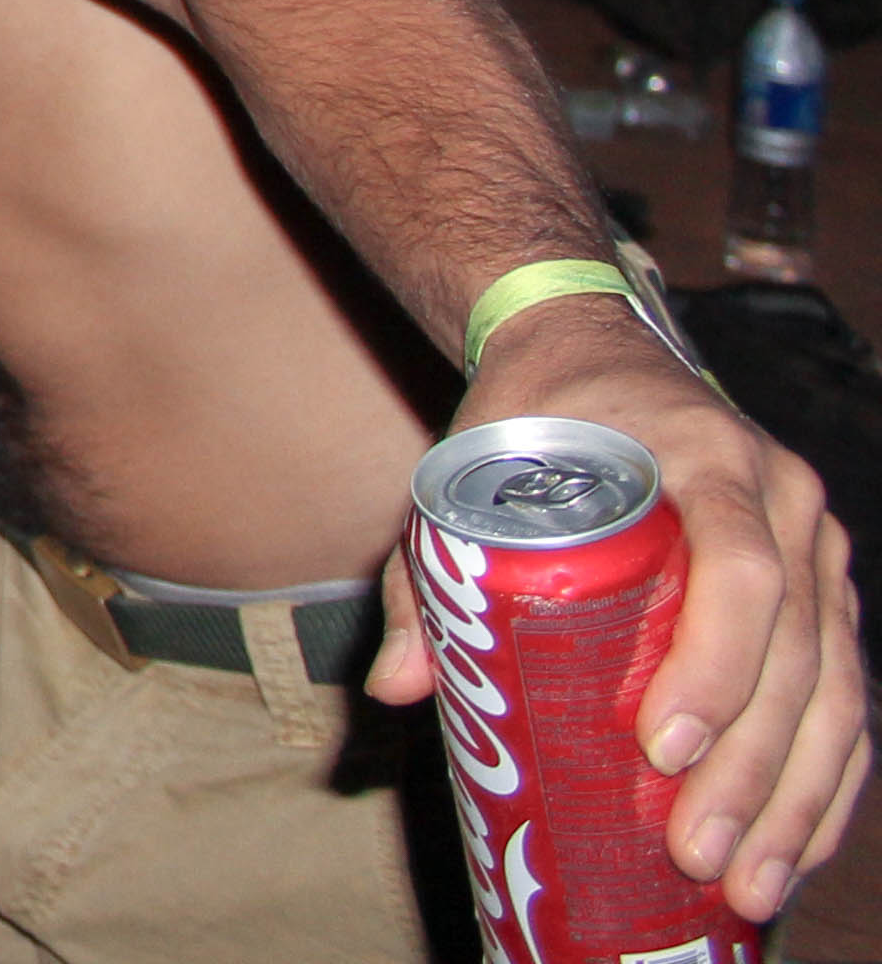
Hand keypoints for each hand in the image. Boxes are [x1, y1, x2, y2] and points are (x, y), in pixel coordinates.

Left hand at [370, 304, 867, 920]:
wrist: (590, 349)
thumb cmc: (528, 421)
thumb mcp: (466, 473)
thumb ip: (426, 576)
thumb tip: (396, 687)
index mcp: (704, 457)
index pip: (740, 568)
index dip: (716, 664)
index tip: (665, 746)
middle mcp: (782, 499)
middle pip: (796, 651)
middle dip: (753, 770)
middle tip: (698, 851)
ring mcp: (815, 546)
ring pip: (836, 689)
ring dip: (798, 799)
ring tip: (747, 883)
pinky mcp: (824, 591)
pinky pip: (847, 696)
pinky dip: (828, 780)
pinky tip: (796, 849)